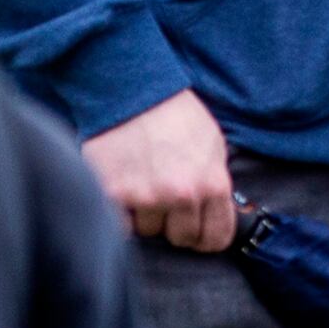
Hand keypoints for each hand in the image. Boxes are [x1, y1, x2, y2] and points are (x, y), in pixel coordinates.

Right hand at [84, 89, 235, 250]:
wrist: (131, 89)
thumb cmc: (174, 114)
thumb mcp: (212, 145)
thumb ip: (213, 183)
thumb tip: (212, 214)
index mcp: (212, 183)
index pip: (215, 237)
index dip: (205, 238)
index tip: (196, 235)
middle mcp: (181, 194)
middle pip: (179, 237)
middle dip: (173, 224)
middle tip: (162, 203)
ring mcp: (145, 196)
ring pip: (147, 231)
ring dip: (143, 215)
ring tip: (138, 186)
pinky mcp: (112, 193)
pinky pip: (118, 224)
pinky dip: (119, 214)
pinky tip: (120, 192)